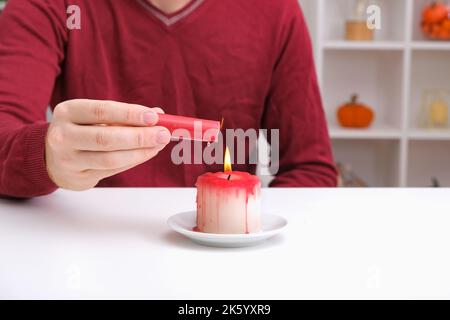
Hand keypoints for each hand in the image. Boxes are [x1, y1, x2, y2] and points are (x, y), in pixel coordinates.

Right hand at [45, 99, 170, 190]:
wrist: (51, 157)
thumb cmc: (80, 131)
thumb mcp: (95, 117)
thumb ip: (124, 115)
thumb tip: (159, 115)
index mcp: (67, 112)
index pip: (101, 110)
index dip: (129, 114)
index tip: (154, 117)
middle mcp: (63, 136)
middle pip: (106, 138)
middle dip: (139, 136)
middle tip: (163, 134)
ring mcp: (69, 159)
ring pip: (110, 158)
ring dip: (140, 152)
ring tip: (158, 145)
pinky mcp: (78, 177)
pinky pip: (112, 170)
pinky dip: (133, 161)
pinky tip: (146, 153)